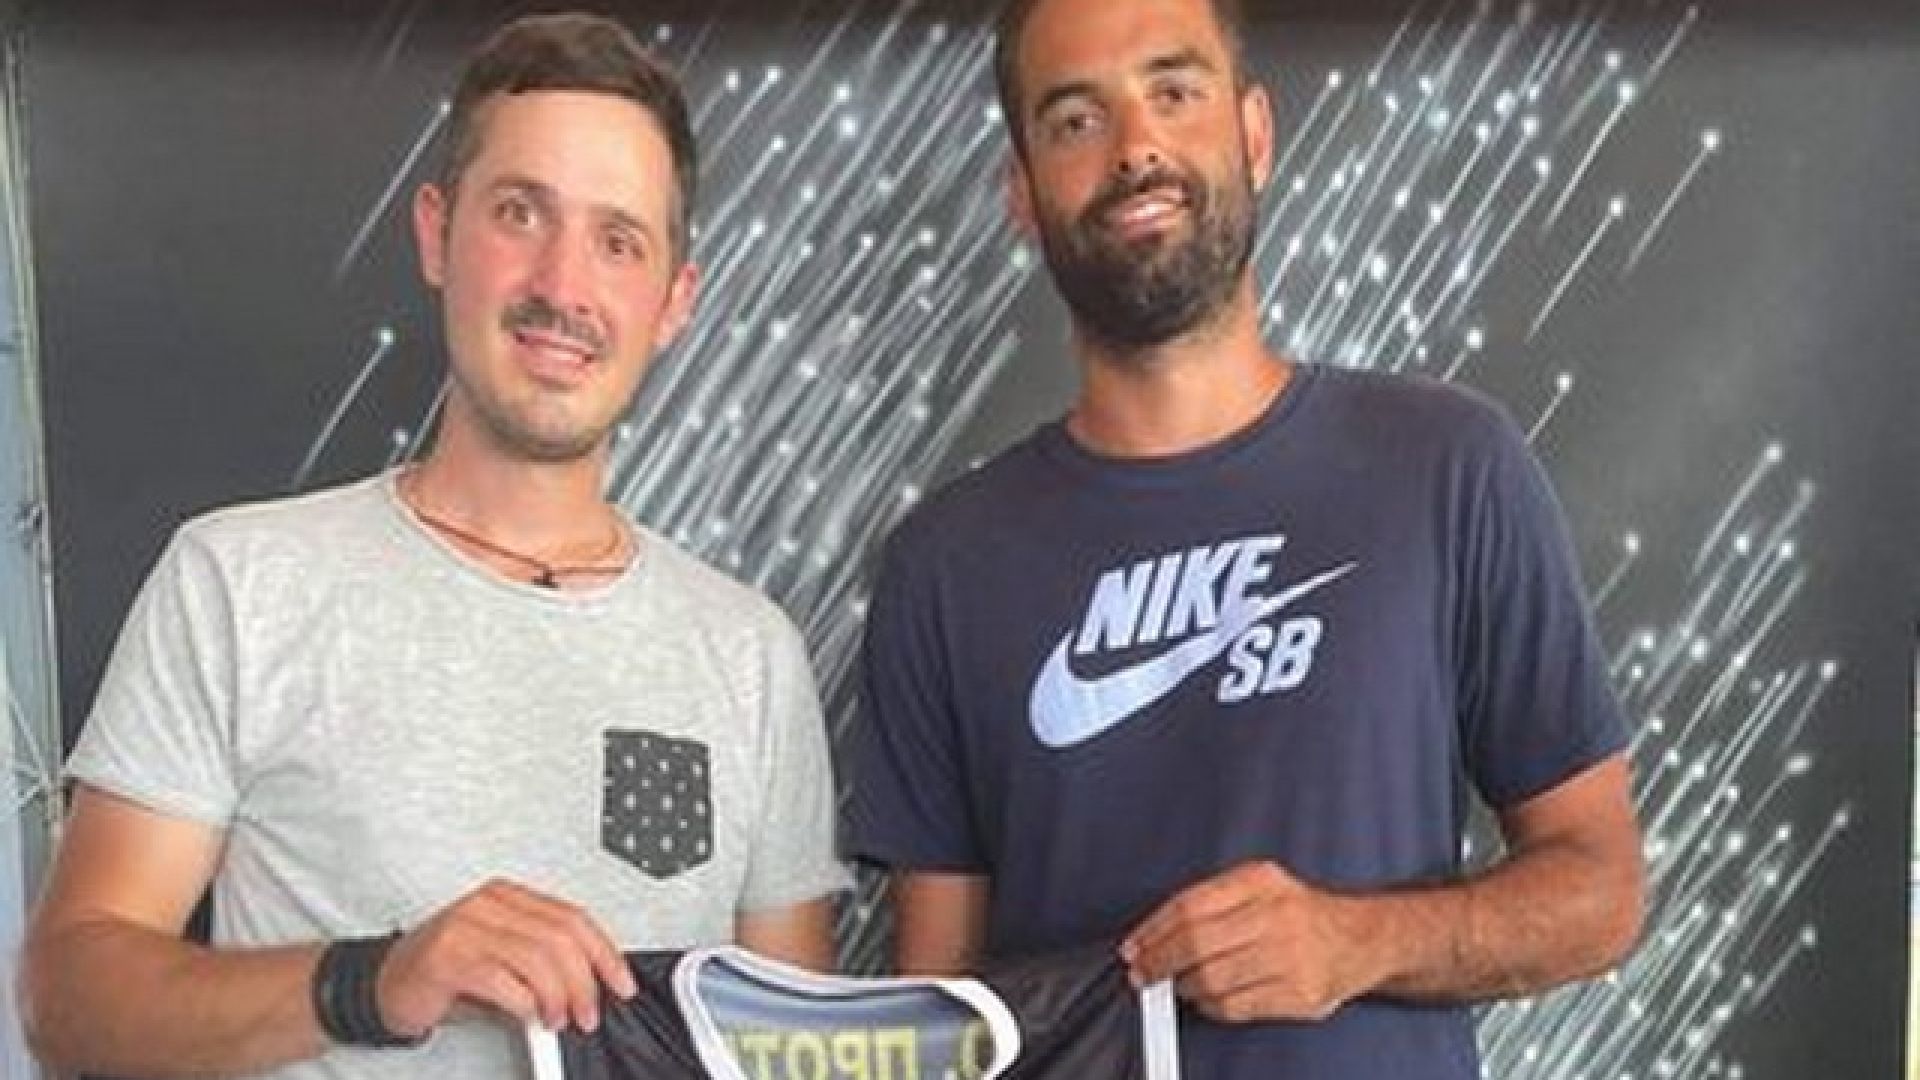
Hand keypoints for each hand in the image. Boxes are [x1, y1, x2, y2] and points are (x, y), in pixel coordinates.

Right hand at [375, 879, 636, 1036]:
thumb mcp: (504, 958)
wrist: (384, 985)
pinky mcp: (446, 957)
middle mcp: (488, 905)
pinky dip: (524, 1004)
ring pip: (537, 958)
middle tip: (588, 1013)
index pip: (573, 918)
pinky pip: (502, 979)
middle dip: (584, 982)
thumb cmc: (447, 973)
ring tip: (557, 1019)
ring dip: (557, 997)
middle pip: (560, 938)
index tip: (621, 983)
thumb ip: (544, 961)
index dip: (605, 953)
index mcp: (508, 897)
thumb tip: (593, 984)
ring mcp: (465, 928)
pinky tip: (528, 1016)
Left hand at [1121, 861, 1369, 1023]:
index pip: (1189, 905)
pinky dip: (1210, 1006)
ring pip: (1212, 978)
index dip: (1153, 931)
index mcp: (1260, 881)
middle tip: (1143, 973)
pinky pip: (1235, 1006)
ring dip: (1184, 987)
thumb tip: (1153, 934)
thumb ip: (1211, 902)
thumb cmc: (1299, 913)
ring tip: (1179, 984)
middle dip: (1159, 962)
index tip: (1133, 947)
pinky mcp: (1298, 994)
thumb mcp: (1259, 885)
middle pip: (1196, 943)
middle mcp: (1276, 915)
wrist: (1361, 939)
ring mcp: (1290, 956)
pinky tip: (1207, 999)